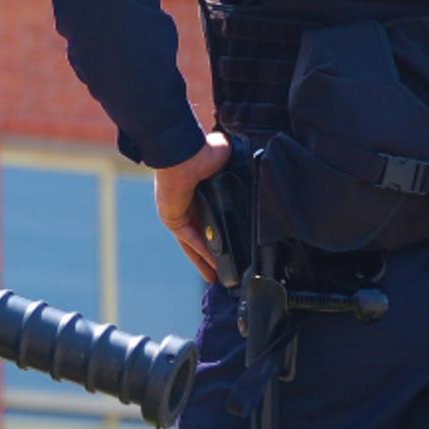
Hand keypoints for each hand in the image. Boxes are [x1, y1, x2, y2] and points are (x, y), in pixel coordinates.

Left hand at [153, 130, 233, 282]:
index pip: (209, 218)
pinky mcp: (171, 217)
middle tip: (222, 273)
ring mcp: (177, 212)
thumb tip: (257, 161)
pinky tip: (212, 265)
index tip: (230, 248)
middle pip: (200, 236)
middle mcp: (186, 204)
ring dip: (204, 260)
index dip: (218, 233)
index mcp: (198, 192)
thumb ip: (235, 169)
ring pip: (193, 243)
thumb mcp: (225, 162)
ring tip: (217, 278)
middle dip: (210, 256)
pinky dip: (201, 251)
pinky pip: (188, 239)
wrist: (186, 151)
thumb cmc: (203, 150)